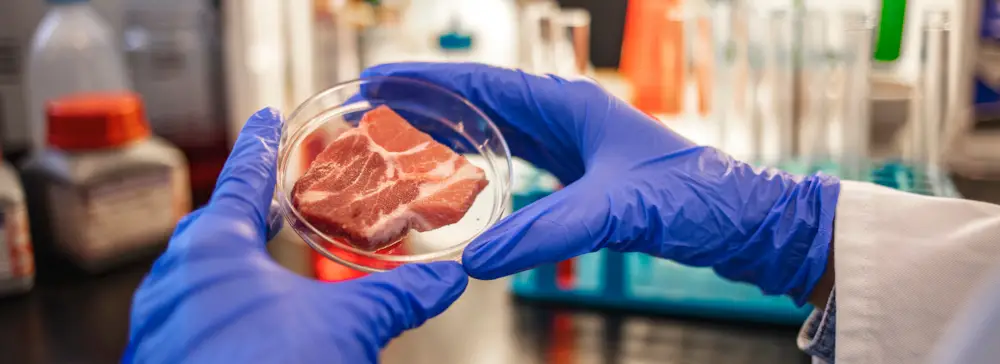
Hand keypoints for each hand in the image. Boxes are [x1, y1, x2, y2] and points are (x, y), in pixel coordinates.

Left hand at [123, 108, 468, 363]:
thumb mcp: (347, 327)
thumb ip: (397, 296)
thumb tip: (446, 280)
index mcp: (211, 251)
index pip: (240, 179)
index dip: (260, 145)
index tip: (266, 119)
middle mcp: (174, 281)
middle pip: (213, 226)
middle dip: (246, 208)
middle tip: (271, 195)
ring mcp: (162, 326)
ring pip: (199, 276)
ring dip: (235, 263)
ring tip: (267, 263)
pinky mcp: (164, 359)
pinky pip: (194, 316)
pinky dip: (225, 306)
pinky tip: (254, 323)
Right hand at [362, 63, 838, 304]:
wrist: (746, 221)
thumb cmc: (695, 198)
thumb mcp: (617, 210)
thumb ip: (547, 232)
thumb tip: (478, 261)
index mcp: (571, 105)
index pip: (484, 83)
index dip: (428, 82)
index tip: (380, 79)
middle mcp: (570, 115)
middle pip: (484, 100)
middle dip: (429, 102)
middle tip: (376, 108)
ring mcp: (578, 143)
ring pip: (500, 129)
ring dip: (453, 130)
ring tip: (406, 136)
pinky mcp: (586, 173)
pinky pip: (521, 159)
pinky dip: (485, 162)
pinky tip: (468, 176)